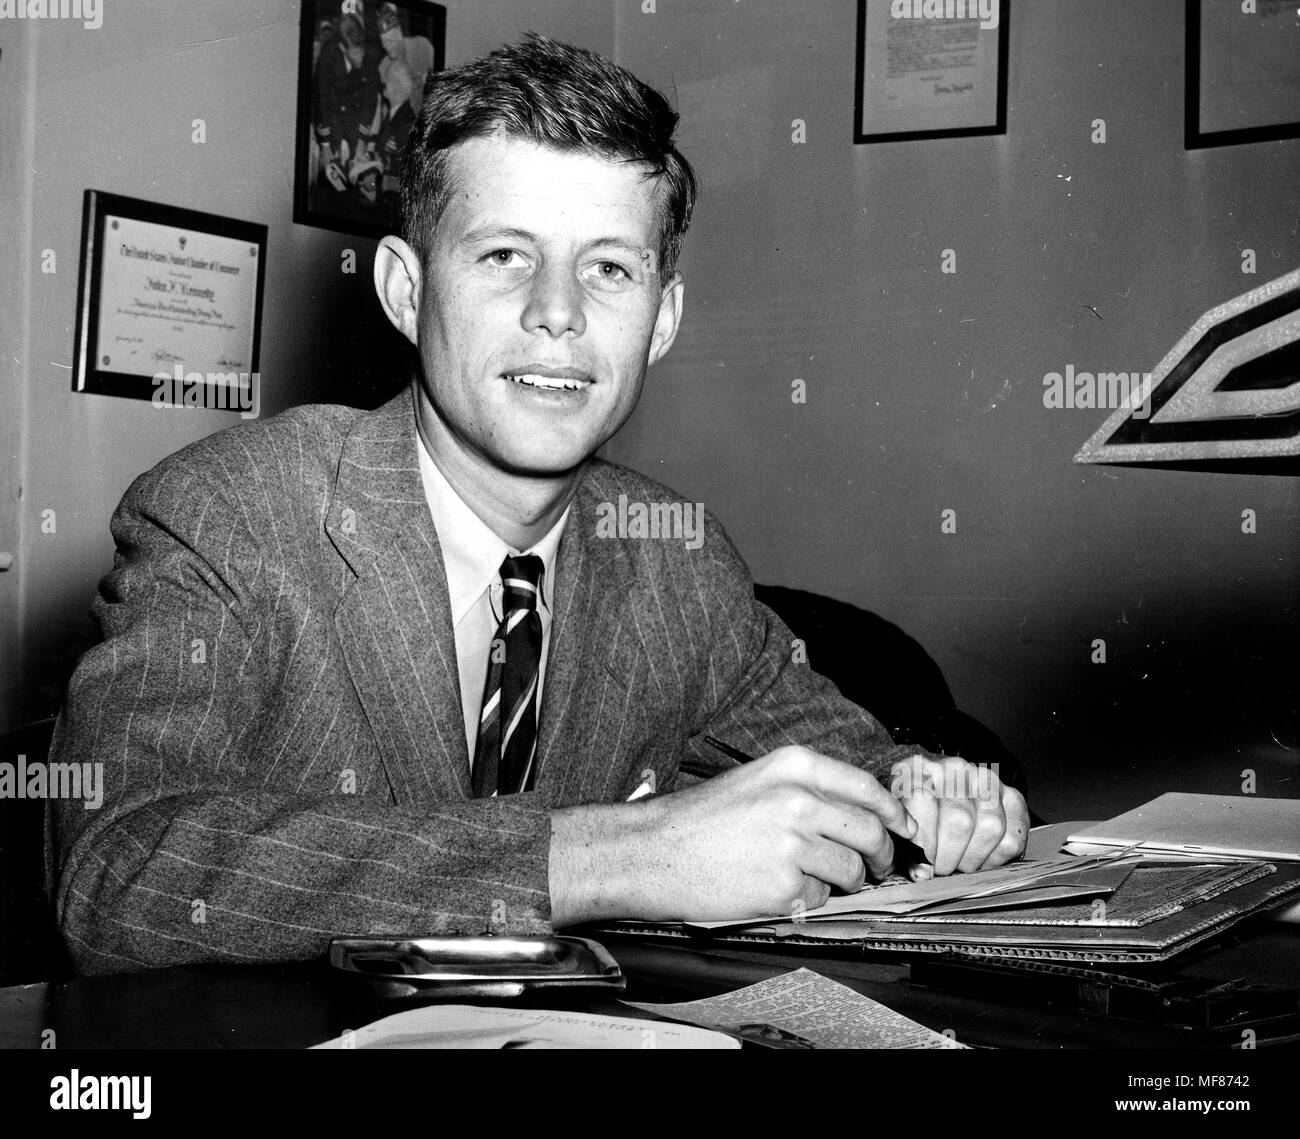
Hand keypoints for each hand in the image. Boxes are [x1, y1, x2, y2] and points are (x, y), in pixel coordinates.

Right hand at [550, 746, 917, 925]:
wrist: (651, 851)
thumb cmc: (700, 819)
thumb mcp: (756, 781)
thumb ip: (807, 789)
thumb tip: (863, 813)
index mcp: (793, 766)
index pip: (867, 787)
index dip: (894, 813)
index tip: (904, 829)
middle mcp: (798, 799)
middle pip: (870, 832)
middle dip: (881, 855)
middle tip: (877, 867)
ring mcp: (792, 843)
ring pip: (851, 871)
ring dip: (841, 882)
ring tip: (807, 877)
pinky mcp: (782, 884)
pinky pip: (819, 900)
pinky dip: (806, 901)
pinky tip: (774, 888)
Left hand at [889, 754, 1027, 878]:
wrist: (939, 799)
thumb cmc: (914, 818)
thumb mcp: (899, 827)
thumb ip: (905, 850)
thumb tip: (922, 874)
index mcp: (917, 769)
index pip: (922, 799)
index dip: (924, 842)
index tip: (923, 865)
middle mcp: (954, 768)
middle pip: (960, 819)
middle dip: (950, 856)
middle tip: (942, 867)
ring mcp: (986, 779)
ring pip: (991, 827)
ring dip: (973, 858)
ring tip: (958, 863)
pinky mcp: (1012, 798)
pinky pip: (1012, 837)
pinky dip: (995, 859)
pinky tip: (979, 858)